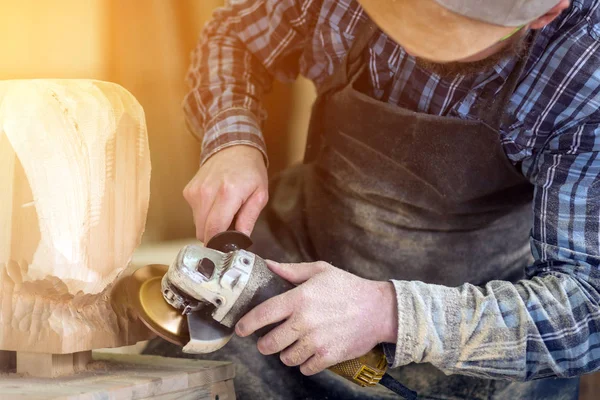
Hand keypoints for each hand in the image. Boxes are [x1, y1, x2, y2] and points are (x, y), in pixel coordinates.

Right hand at [183, 145, 267, 241]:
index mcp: (227, 194)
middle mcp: (206, 193)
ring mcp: (195, 192)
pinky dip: (205, 215)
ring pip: (197, 225)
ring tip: (224, 211)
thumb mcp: (260, 195)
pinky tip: (215, 204)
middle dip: (216, 236)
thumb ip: (249, 219)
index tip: (229, 247)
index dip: (220, 244)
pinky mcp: (188, 192)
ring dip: (210, 225)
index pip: (215, 230)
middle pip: (203, 232)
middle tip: (231, 227)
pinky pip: (194, 215)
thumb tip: (241, 241)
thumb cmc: (250, 171)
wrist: (233, 147)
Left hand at [235, 260, 397, 375]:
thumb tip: (269, 265)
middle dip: (265, 344)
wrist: (379, 309)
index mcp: (299, 298)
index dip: (247, 324)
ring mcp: (316, 341)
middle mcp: (304, 321)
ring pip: (286, 358)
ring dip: (286, 354)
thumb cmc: (349, 288)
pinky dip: (304, 363)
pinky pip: (305, 368)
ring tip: (292, 345)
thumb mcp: (320, 271)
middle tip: (268, 341)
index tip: (241, 329)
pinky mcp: (328, 355)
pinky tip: (309, 353)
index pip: (263, 314)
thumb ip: (291, 270)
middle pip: (269, 343)